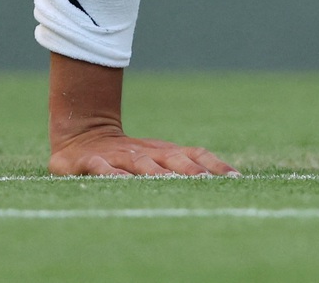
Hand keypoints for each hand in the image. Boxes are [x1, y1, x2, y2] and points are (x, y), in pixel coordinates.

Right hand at [50, 127, 236, 177]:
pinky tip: (119, 182)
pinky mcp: (92, 162)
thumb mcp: (156, 159)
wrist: (81, 134)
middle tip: (206, 182)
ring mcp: (120, 156)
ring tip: (169, 182)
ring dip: (155, 173)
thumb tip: (224, 182)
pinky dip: (111, 175)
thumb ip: (183, 166)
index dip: (215, 164)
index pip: (195, 153)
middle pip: (172, 160)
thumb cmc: (127, 154)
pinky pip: (103, 168)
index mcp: (164, 151)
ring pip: (140, 164)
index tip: (237, 179)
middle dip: (189, 170)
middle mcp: (146, 152)